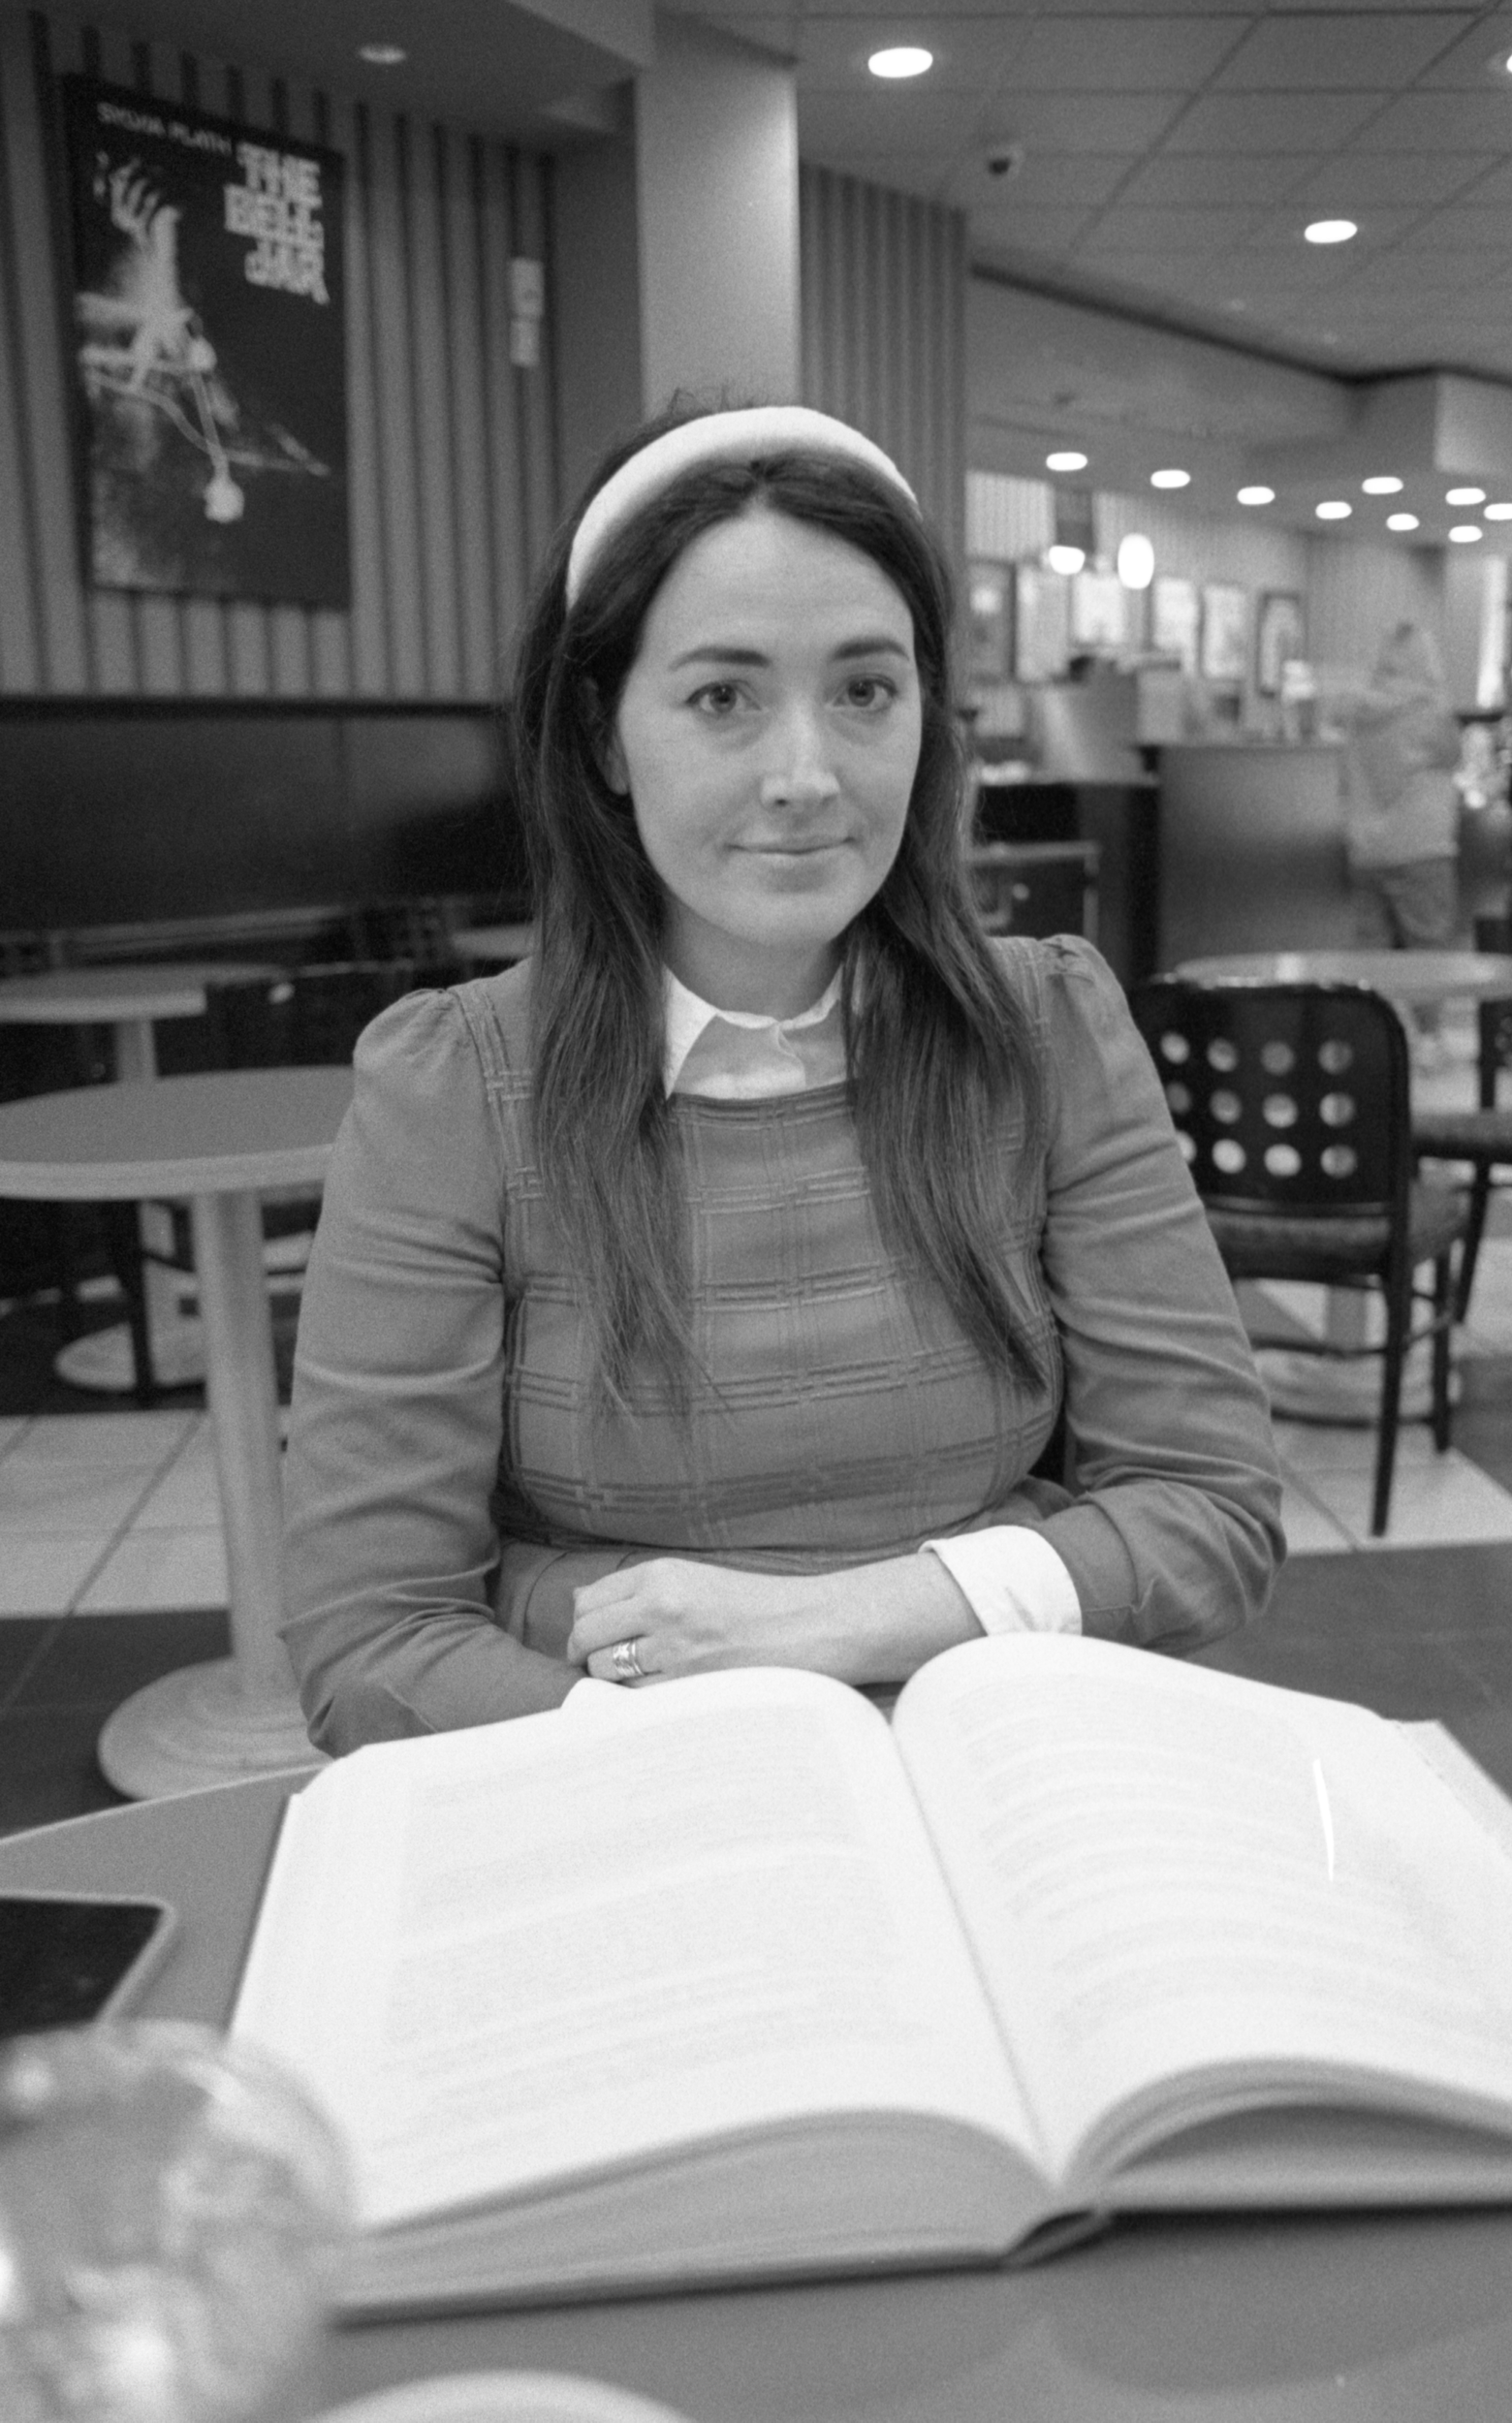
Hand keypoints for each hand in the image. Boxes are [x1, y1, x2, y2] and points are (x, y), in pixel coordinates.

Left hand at [565, 1554, 978, 1689]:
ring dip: (613, 1681)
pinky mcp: (688, 1683)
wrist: (813, 1626)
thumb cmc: (755, 1605)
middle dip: (587, 1654)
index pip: (587, 1601)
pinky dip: (637, 1704)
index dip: (584, 1625)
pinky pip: (635, 1700)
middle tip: (606, 1667)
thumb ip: (638, 1591)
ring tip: (641, 1682)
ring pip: (605, 1670)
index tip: (595, 1640)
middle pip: (586, 1635)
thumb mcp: (694, 1581)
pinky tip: (660, 1699)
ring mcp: (674, 1647)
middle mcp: (660, 1605)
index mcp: (660, 1574)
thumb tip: (578, 1602)